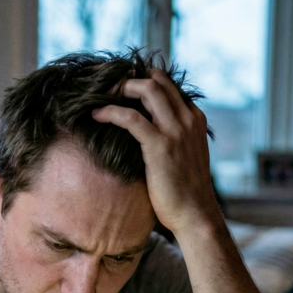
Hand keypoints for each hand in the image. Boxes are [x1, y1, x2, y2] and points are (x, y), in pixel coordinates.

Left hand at [91, 69, 221, 235]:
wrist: (195, 214)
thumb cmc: (186, 191)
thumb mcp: (186, 156)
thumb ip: (174, 138)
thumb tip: (149, 134)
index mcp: (195, 119)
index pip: (169, 86)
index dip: (145, 81)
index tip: (124, 88)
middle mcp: (188, 119)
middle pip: (157, 81)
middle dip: (130, 79)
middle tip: (109, 88)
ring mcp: (175, 131)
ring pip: (147, 90)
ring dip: (121, 88)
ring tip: (100, 96)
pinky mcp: (159, 146)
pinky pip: (130, 118)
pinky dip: (110, 112)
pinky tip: (96, 115)